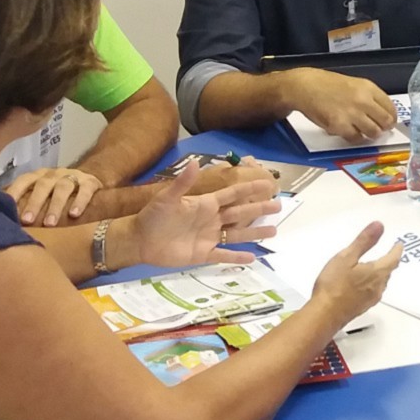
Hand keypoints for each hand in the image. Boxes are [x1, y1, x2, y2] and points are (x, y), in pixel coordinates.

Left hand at [6, 167, 104, 226]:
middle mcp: (54, 174)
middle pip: (42, 185)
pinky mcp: (90, 182)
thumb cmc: (57, 197)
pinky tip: (74, 214)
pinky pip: (85, 190)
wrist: (88, 184)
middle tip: (27, 221)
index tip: (7, 210)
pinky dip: (80, 201)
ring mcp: (73, 176)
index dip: (15, 193)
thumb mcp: (40, 197)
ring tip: (50, 224)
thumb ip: (24, 204)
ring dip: (55, 205)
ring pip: (63, 187)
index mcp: (39, 176)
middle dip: (34, 203)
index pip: (23, 181)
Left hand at [131, 159, 280, 266]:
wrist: (140, 240)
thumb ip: (183, 183)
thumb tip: (195, 162)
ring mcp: (209, 237)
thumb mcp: (167, 198)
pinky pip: (223, 255)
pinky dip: (237, 257)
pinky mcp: (203, 254)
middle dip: (259, 209)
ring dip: (255, 232)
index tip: (266, 183)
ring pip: (237, 234)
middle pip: (241, 213)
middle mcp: (211, 219)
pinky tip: (252, 257)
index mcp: (206, 204)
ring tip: (274, 231)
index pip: (232, 194)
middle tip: (278, 206)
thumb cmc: (153, 216)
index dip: (249, 188)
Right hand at [289, 69, 396, 141]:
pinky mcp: (340, 126)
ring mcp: (352, 114)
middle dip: (384, 128)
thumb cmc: (326, 85)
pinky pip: (356, 138)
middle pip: (385, 121)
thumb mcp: (354, 84)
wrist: (305, 86)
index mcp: (368, 87)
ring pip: (373, 132)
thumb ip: (369, 97)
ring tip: (364, 132)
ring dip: (370, 134)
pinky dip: (355, 138)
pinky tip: (351, 133)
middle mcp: (363, 100)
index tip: (390, 122)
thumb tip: (381, 113)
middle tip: (379, 130)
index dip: (391, 117)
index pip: (390, 107)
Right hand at [311, 222, 401, 322]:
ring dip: (380, 273)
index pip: (393, 258)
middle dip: (389, 261)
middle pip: (388, 271)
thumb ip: (364, 241)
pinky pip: (372, 291)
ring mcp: (371, 299)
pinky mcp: (362, 307)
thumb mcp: (347, 257)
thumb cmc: (333, 286)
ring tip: (375, 266)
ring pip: (381, 282)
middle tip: (389, 253)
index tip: (398, 245)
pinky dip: (371, 283)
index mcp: (377, 273)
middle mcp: (378, 287)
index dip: (396, 250)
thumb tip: (379, 226)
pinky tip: (362, 283)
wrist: (324, 314)